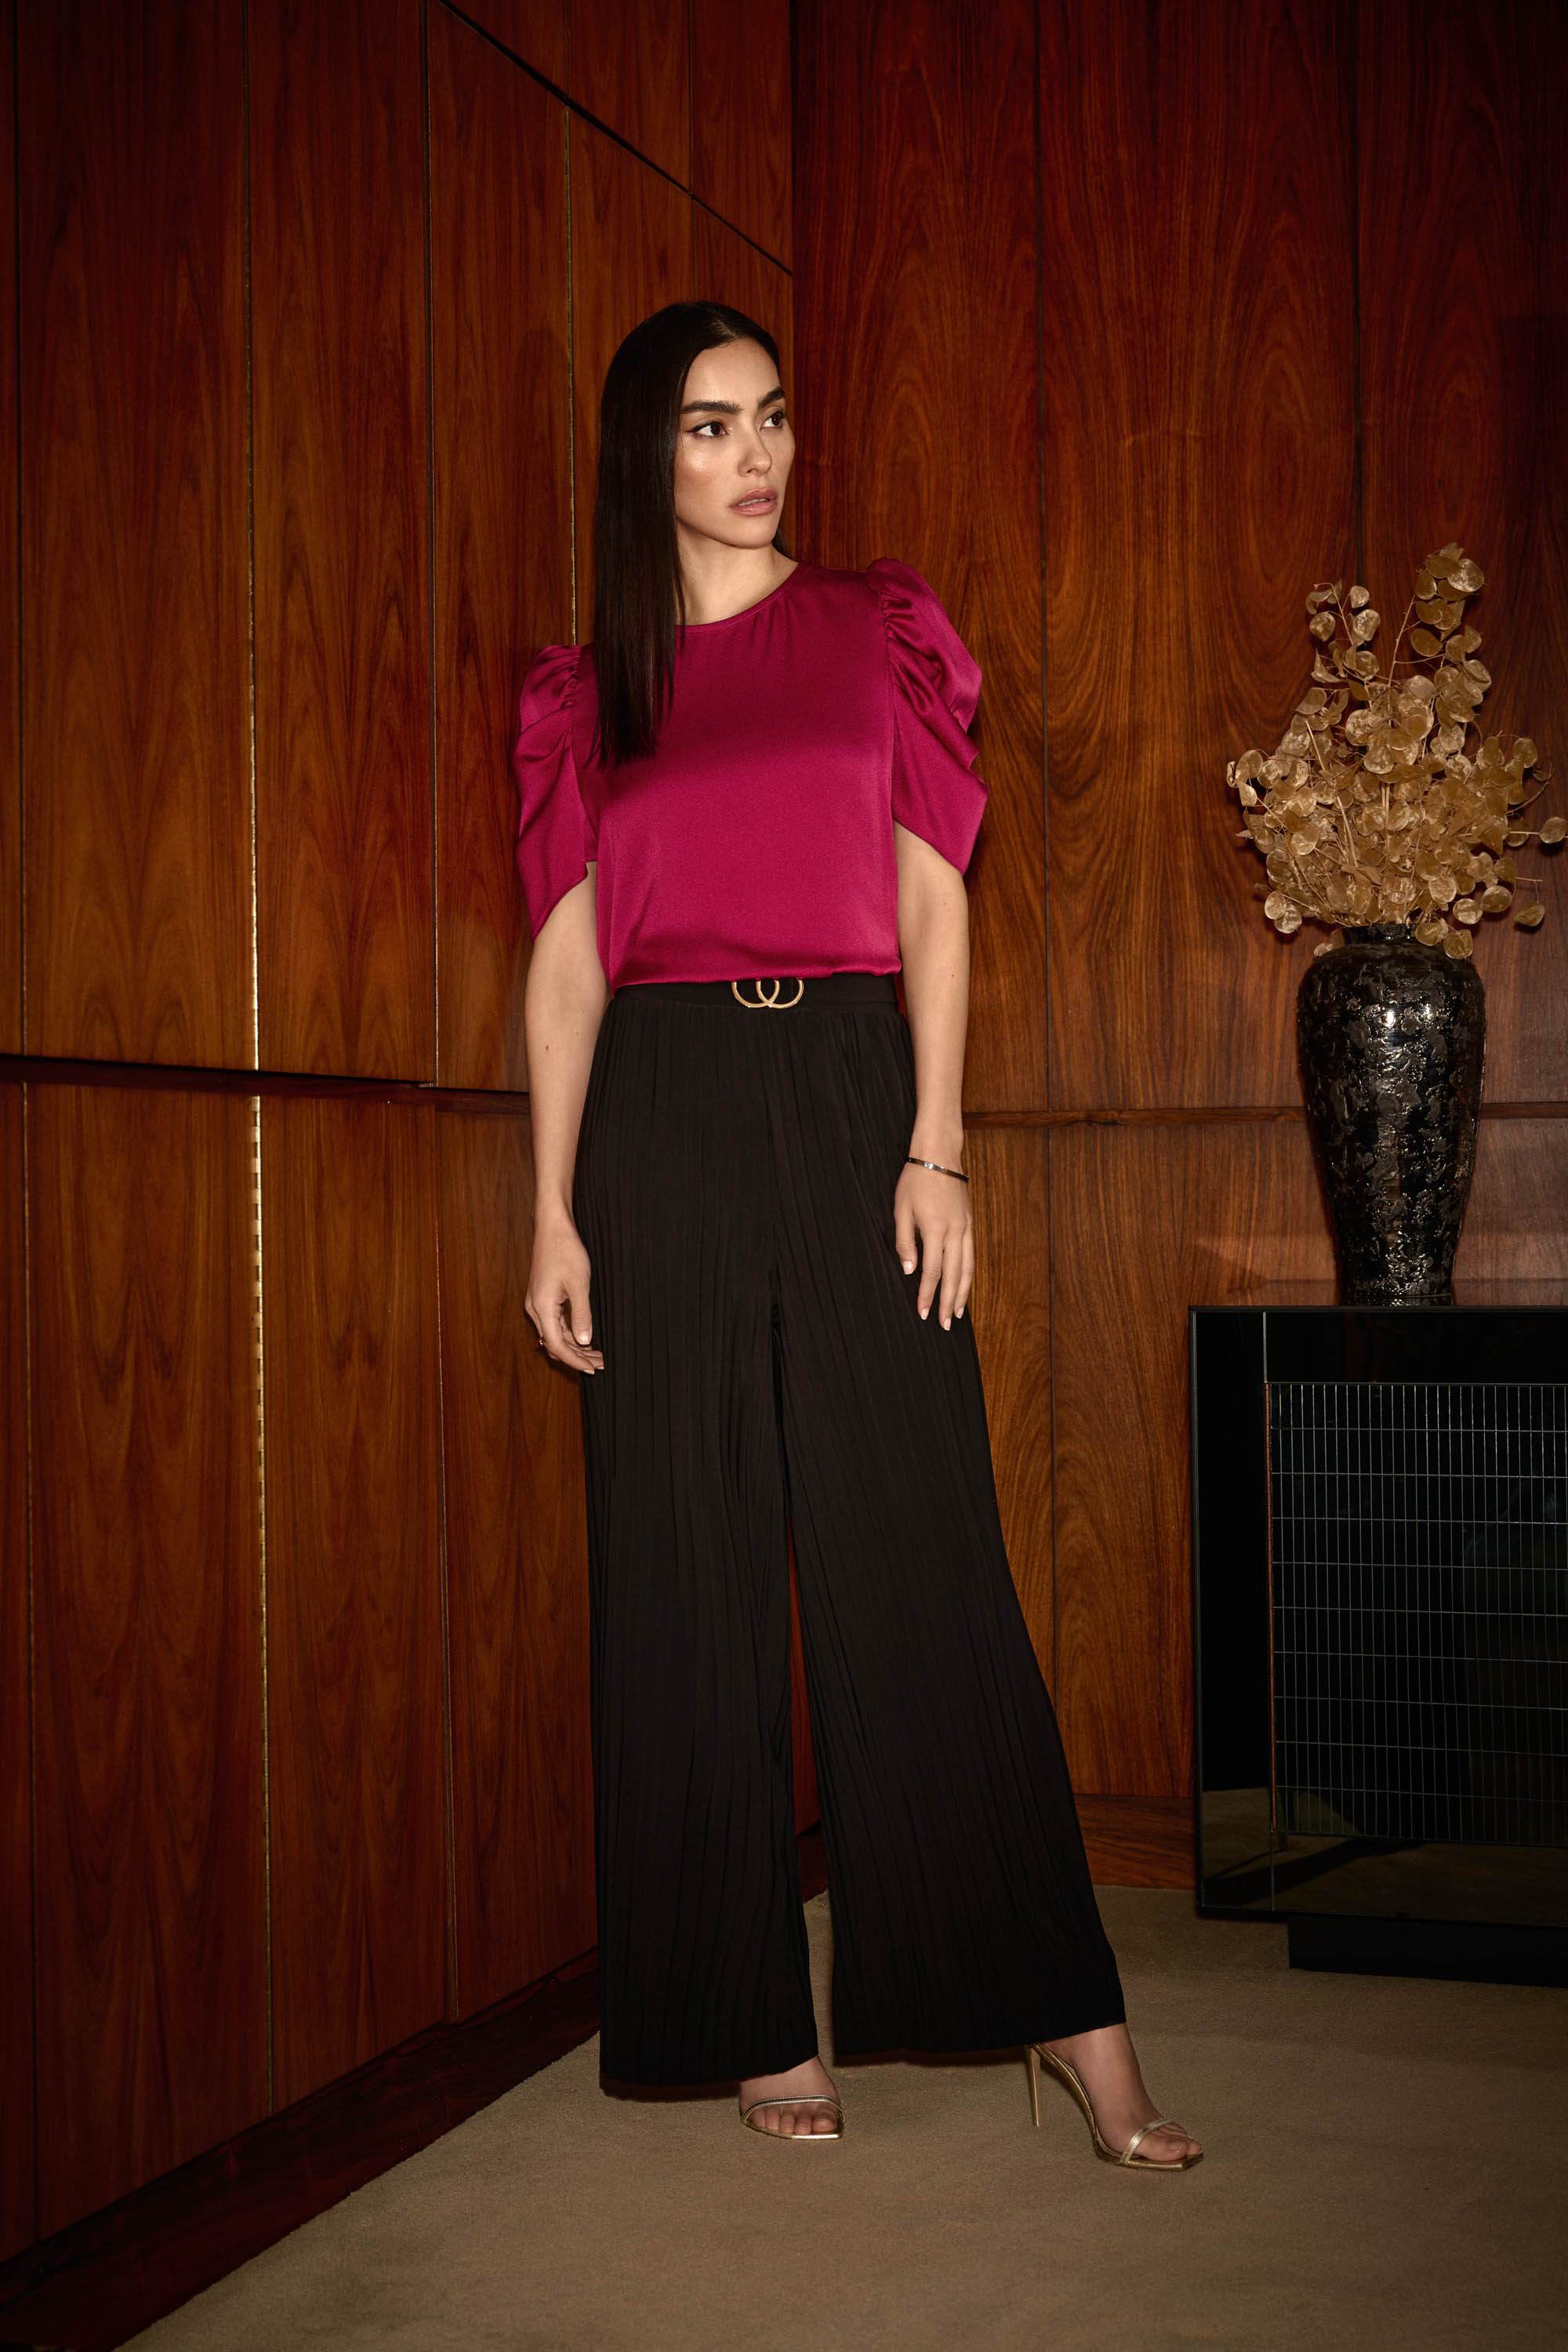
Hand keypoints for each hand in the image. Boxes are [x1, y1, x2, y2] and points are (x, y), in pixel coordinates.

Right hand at [526, 1212, 604, 1372]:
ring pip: (555, 1334)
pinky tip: (585, 1336)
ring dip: (575, 1346)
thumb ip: (582, 1314)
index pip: (557, 1345)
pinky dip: (569, 1333)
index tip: (591, 1369)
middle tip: (600, 1364)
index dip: (575, 1360)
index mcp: (542, 1307)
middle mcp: (535, 1308)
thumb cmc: (566, 1251)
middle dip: (577, 1356)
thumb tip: (585, 1340)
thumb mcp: (579, 1284)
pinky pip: (554, 1323)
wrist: (552, 1227)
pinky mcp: (542, 1297)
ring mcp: (537, 1303)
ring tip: (596, 1353)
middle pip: (554, 1344)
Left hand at [893, 1160, 972, 1328]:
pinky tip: (964, 1285)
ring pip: (968, 1268)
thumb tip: (910, 1271)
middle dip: (948, 1302)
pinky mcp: (970, 1223)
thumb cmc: (915, 1180)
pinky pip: (971, 1255)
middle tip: (944, 1324)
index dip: (927, 1294)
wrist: (939, 1155)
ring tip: (958, 1313)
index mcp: (935, 1229)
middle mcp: (955, 1231)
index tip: (923, 1312)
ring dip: (963, 1293)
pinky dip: (969, 1275)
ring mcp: (966, 1227)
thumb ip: (905, 1242)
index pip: (931, 1271)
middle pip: (953, 1275)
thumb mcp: (901, 1210)